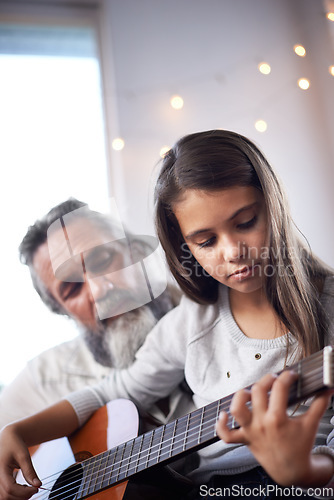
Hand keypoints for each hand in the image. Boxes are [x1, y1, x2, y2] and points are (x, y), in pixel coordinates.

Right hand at [0, 425, 40, 499]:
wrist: (8, 438)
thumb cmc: (15, 444)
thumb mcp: (24, 456)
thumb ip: (30, 471)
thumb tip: (38, 485)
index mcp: (0, 469)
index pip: (10, 488)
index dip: (24, 492)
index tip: (36, 488)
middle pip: (6, 495)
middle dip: (22, 496)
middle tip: (34, 489)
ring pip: (4, 497)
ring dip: (17, 497)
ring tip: (28, 489)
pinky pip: (3, 494)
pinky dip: (13, 495)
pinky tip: (22, 489)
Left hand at [216, 370, 333, 486]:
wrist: (293, 471)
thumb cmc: (301, 446)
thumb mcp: (311, 424)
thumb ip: (320, 404)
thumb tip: (329, 388)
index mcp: (278, 419)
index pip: (280, 388)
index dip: (286, 376)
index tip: (291, 375)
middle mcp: (262, 424)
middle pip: (258, 391)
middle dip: (266, 380)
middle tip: (275, 379)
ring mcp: (251, 432)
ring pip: (237, 409)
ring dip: (240, 396)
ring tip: (251, 391)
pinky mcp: (244, 440)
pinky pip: (226, 435)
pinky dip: (221, 425)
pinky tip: (224, 414)